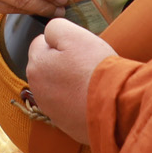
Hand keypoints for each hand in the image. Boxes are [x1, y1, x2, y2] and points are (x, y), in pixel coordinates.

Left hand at [25, 19, 113, 142]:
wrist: (115, 106)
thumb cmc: (95, 68)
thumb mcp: (74, 35)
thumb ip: (55, 28)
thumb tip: (50, 34)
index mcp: (36, 66)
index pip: (41, 43)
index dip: (61, 42)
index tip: (78, 49)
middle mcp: (37, 90)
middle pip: (49, 66)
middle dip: (63, 64)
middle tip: (86, 65)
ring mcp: (50, 109)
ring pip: (58, 86)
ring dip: (70, 83)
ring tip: (91, 83)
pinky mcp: (65, 124)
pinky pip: (69, 105)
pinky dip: (77, 101)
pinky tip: (92, 99)